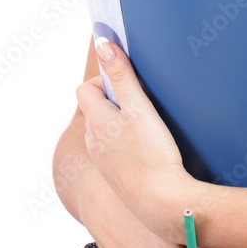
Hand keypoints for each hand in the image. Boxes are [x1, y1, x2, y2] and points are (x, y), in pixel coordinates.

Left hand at [75, 38, 192, 238]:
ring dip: (119, 123)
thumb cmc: (152, 154)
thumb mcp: (138, 106)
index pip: (85, 89)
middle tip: (140, 102)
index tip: (128, 82)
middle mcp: (93, 142)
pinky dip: (125, 144)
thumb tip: (103, 44)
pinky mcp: (116, 176)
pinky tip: (147, 149)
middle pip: (94, 110)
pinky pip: (114, 152)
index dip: (104, 80)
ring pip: (103, 132)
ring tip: (147, 125)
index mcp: (96, 121)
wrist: (162, 204)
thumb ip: (121, 74)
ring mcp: (103, 161)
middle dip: (113, 100)